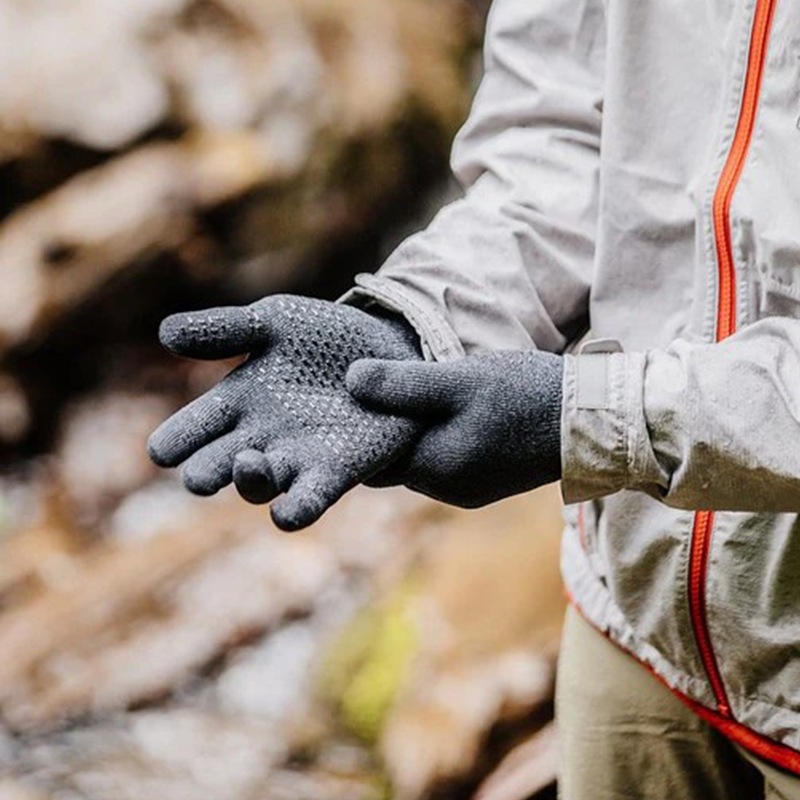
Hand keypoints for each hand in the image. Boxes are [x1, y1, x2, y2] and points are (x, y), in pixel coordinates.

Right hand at [147, 295, 421, 530]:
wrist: (386, 352)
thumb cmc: (320, 338)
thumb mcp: (273, 323)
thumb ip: (225, 328)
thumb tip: (164, 332)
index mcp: (235, 402)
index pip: (193, 428)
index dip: (176, 441)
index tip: (162, 451)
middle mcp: (257, 438)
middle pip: (217, 465)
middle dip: (205, 472)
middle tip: (198, 475)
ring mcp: (294, 459)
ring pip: (258, 486)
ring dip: (249, 481)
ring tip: (248, 461)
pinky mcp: (336, 471)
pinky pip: (308, 501)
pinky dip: (295, 510)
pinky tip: (286, 513)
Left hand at [346, 351, 562, 506]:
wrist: (593, 421)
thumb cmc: (524, 396)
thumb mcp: (458, 380)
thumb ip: (402, 385)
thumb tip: (350, 381)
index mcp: (434, 469)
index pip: (371, 460)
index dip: (358, 429)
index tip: (353, 395)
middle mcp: (446, 489)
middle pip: (395, 463)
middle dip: (384, 431)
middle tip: (380, 388)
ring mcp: (469, 489)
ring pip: (421, 461)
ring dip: (414, 433)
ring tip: (412, 393)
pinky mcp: (488, 481)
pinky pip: (446, 461)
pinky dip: (438, 439)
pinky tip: (445, 409)